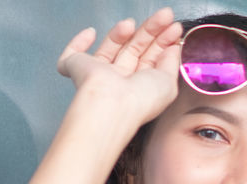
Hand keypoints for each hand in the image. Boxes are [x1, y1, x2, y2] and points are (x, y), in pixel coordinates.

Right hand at [56, 9, 183, 124]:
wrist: (112, 105)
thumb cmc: (140, 101)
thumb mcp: (168, 83)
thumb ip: (171, 63)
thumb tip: (173, 47)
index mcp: (140, 86)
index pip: (152, 58)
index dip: (163, 41)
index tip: (174, 27)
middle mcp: (120, 81)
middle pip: (135, 48)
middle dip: (151, 30)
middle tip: (165, 15)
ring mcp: (98, 74)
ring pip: (111, 46)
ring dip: (123, 32)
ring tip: (132, 24)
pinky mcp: (77, 69)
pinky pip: (72, 54)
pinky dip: (78, 42)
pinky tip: (91, 32)